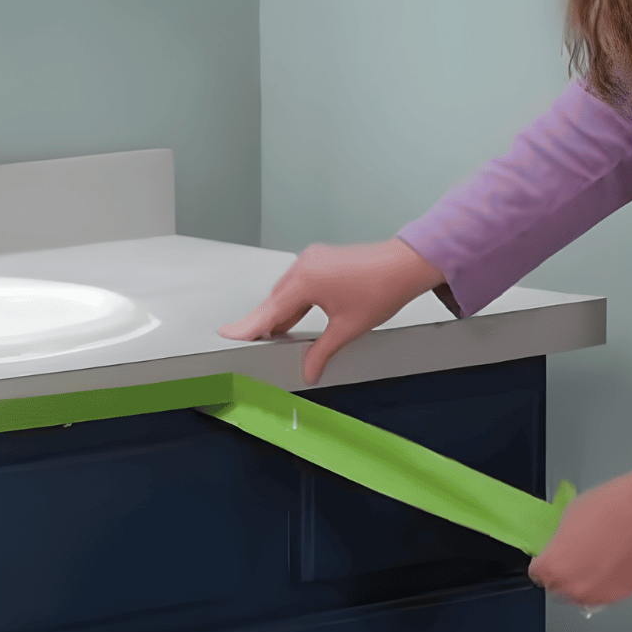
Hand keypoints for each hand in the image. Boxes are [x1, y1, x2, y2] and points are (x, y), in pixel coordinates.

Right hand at [217, 238, 445, 384]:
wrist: (406, 264)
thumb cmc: (381, 290)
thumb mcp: (348, 328)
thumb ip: (321, 351)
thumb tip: (308, 371)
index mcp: (306, 281)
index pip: (269, 311)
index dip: (247, 327)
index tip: (226, 334)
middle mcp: (304, 266)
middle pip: (273, 300)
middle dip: (263, 323)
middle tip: (250, 344)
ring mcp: (312, 259)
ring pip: (285, 292)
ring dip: (279, 313)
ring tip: (274, 337)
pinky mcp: (320, 259)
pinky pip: (297, 283)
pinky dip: (292, 302)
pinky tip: (293, 319)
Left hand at [527, 468, 631, 607]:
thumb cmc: (611, 507)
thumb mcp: (571, 515)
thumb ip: (561, 539)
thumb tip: (562, 547)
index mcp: (554, 566)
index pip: (537, 573)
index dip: (545, 561)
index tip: (551, 555)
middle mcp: (573, 587)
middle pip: (557, 587)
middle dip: (562, 573)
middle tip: (573, 556)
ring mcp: (598, 594)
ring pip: (580, 595)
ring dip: (582, 581)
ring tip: (593, 561)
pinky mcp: (621, 596)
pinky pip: (603, 593)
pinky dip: (603, 583)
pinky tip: (610, 564)